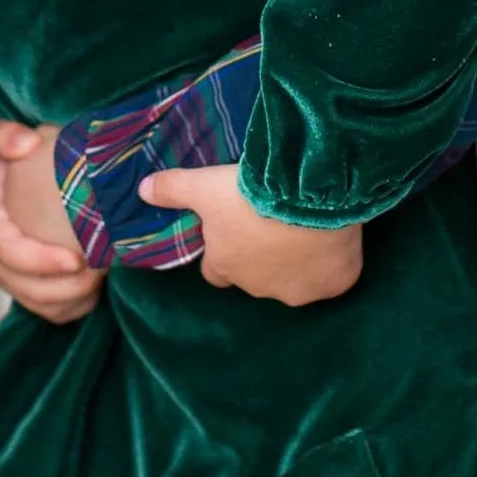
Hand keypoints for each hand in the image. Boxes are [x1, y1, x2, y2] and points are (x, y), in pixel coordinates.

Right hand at [0, 119, 103, 324]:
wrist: (19, 177)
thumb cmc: (13, 157)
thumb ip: (3, 135)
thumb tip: (25, 144)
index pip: (2, 249)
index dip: (35, 261)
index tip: (73, 260)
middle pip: (20, 285)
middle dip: (60, 288)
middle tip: (99, 273)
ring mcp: (6, 275)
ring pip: (36, 303)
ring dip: (70, 299)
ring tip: (101, 279)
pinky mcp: (24, 287)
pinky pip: (48, 311)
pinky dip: (73, 307)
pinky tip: (96, 292)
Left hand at [138, 165, 362, 306]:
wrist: (308, 196)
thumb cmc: (249, 194)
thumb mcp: (204, 186)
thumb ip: (172, 189)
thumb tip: (141, 190)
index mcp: (226, 265)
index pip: (215, 271)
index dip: (222, 252)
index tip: (232, 229)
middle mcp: (260, 286)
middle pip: (254, 277)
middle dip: (260, 257)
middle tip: (271, 223)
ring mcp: (300, 290)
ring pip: (294, 281)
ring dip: (296, 262)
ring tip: (303, 228)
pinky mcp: (335, 284)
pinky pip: (332, 278)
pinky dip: (332, 263)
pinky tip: (333, 238)